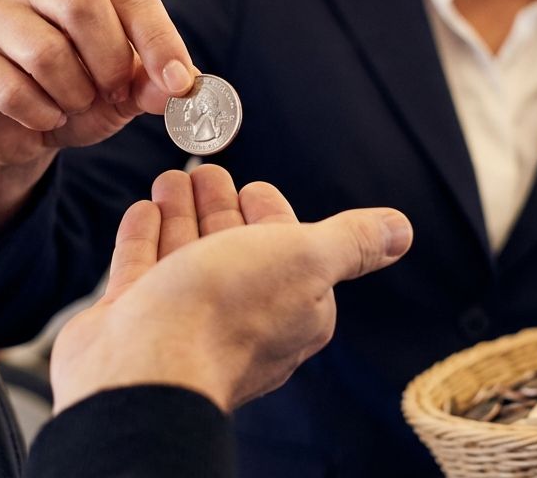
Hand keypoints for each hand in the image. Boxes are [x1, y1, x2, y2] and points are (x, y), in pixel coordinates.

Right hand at [0, 0, 196, 231]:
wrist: (22, 130)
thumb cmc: (78, 90)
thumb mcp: (126, 88)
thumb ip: (153, 81)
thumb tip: (177, 84)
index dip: (159, 38)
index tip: (179, 82)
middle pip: (81, 3)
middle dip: (110, 61)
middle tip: (117, 94)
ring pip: (46, 52)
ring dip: (75, 94)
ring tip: (75, 104)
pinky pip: (13, 90)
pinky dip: (41, 114)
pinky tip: (44, 117)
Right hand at [49, 169, 412, 413]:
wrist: (146, 366)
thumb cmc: (227, 313)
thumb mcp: (306, 259)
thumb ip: (350, 242)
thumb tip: (401, 232)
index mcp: (291, 308)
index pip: (287, 251)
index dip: (272, 215)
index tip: (254, 186)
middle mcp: (238, 317)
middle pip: (232, 249)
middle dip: (221, 207)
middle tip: (206, 170)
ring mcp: (182, 319)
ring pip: (185, 255)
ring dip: (181, 213)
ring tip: (172, 179)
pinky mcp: (134, 319)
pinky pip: (141, 270)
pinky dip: (144, 237)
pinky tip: (144, 209)